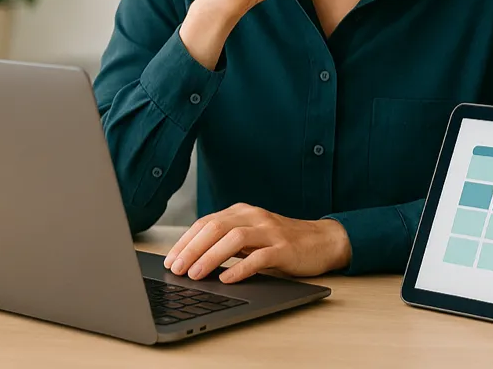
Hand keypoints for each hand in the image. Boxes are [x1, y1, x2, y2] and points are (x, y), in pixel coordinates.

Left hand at [162, 202, 350, 282]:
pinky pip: (259, 256)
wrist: (322, 241)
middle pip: (215, 227)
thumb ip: (226, 242)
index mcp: (242, 212)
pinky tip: (227, 279)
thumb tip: (191, 260)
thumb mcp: (251, 237)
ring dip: (210, 257)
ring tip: (195, 274)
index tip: (170, 260)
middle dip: (192, 249)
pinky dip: (240, 268)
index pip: (205, 222)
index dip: (185, 241)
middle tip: (177, 268)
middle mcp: (254, 216)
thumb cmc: (281, 242)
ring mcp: (270, 231)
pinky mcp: (284, 248)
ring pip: (234, 239)